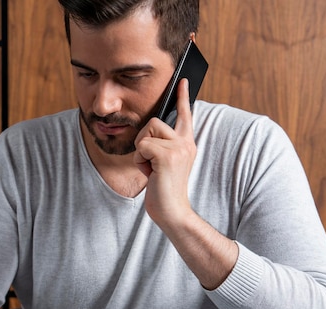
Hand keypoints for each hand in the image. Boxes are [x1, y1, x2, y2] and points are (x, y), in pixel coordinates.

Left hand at [133, 78, 196, 228]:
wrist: (172, 212)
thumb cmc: (164, 190)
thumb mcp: (163, 164)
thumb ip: (161, 147)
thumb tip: (149, 133)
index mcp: (186, 143)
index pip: (185, 115)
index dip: (182, 96)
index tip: (181, 79)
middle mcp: (186, 142)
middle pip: (154, 121)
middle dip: (143, 140)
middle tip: (150, 162)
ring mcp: (179, 148)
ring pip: (146, 133)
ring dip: (141, 152)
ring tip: (151, 168)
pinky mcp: (168, 156)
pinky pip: (141, 146)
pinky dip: (139, 160)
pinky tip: (150, 173)